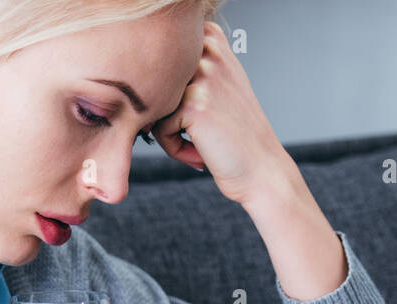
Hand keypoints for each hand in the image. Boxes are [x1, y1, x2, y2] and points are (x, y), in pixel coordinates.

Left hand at [151, 20, 289, 205]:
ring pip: (155, 107)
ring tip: (200, 143)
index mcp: (213, 41)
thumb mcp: (219, 84)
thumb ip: (188, 67)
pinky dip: (174, 148)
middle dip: (168, 115)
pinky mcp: (193, 104)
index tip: (199, 110)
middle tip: (199, 131)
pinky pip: (158, 129)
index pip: (161, 64)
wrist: (261, 169)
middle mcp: (209, 53)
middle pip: (154, 87)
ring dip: (171, 132)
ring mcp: (202, 76)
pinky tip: (201, 154)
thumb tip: (135, 74)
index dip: (171, 94)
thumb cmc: (236, 134)